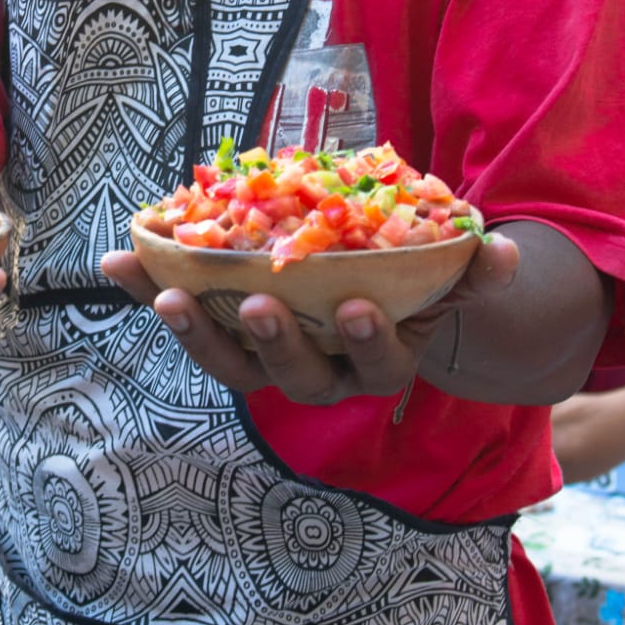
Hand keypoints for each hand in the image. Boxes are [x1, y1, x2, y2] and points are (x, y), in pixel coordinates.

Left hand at [101, 231, 519, 405]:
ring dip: (197, 332)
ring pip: (230, 363)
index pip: (375, 363)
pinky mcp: (220, 337)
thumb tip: (506, 250)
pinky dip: (149, 292)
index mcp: (375, 361)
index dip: (367, 340)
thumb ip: (471, 268)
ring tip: (169, 297)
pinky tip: (118, 262)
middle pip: (296, 373)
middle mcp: (319, 373)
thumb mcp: (440, 277)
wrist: (361, 288)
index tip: (358, 308)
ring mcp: (264, 360)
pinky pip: (185, 323)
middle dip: (276, 341)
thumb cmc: (405, 283)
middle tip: (259, 303)